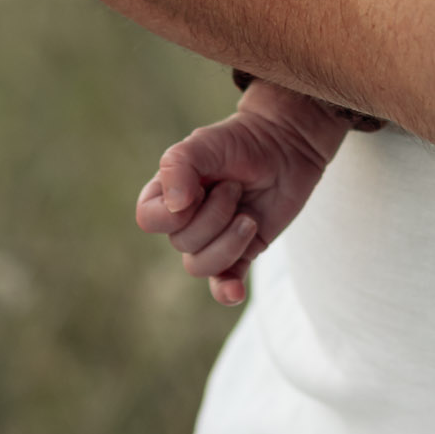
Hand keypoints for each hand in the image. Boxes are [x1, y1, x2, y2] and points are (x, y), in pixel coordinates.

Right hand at [135, 80, 349, 304]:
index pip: (148, 219)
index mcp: (169, 194)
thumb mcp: (203, 143)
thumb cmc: (240, 141)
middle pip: (181, 243)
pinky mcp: (241, 252)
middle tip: (235, 187)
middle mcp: (186, 220)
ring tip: (249, 217)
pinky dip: (226, 291)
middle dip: (214, 215)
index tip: (200, 189)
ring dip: (229, 242)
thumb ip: (178, 167)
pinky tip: (236, 292)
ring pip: (200, 266)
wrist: (286, 145)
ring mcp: (214, 238)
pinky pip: (224, 284)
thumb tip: (174, 207)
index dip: (172, 212)